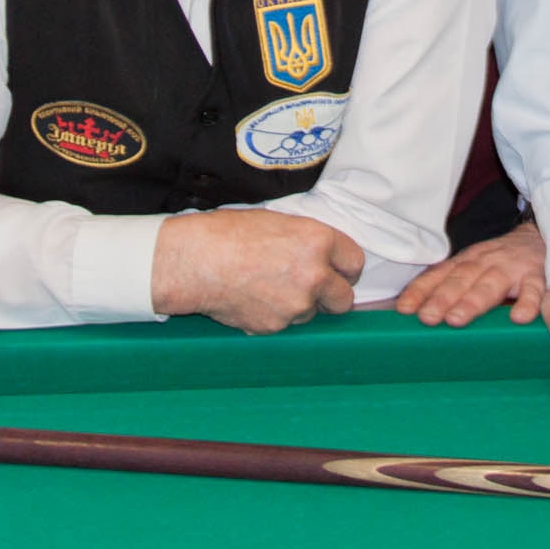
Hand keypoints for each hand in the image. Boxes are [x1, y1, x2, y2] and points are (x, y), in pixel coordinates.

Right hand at [151, 208, 364, 333]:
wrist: (194, 262)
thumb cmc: (228, 234)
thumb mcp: (276, 221)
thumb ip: (307, 239)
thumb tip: (324, 253)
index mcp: (317, 241)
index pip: (355, 262)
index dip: (344, 267)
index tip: (337, 270)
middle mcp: (314, 275)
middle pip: (344, 299)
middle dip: (332, 295)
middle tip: (311, 286)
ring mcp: (296, 305)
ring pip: (312, 314)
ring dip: (300, 305)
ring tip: (270, 287)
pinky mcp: (276, 327)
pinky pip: (285, 324)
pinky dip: (275, 316)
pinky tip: (254, 298)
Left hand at [398, 220, 547, 326]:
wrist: (541, 236)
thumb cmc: (500, 260)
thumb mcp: (472, 265)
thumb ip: (450, 284)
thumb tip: (416, 311)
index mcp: (467, 262)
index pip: (439, 275)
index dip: (421, 291)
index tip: (404, 309)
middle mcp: (486, 263)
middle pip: (461, 280)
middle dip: (442, 298)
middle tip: (427, 317)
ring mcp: (512, 269)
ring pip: (491, 285)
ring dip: (473, 302)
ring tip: (456, 319)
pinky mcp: (538, 276)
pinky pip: (534, 290)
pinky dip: (527, 303)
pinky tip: (519, 318)